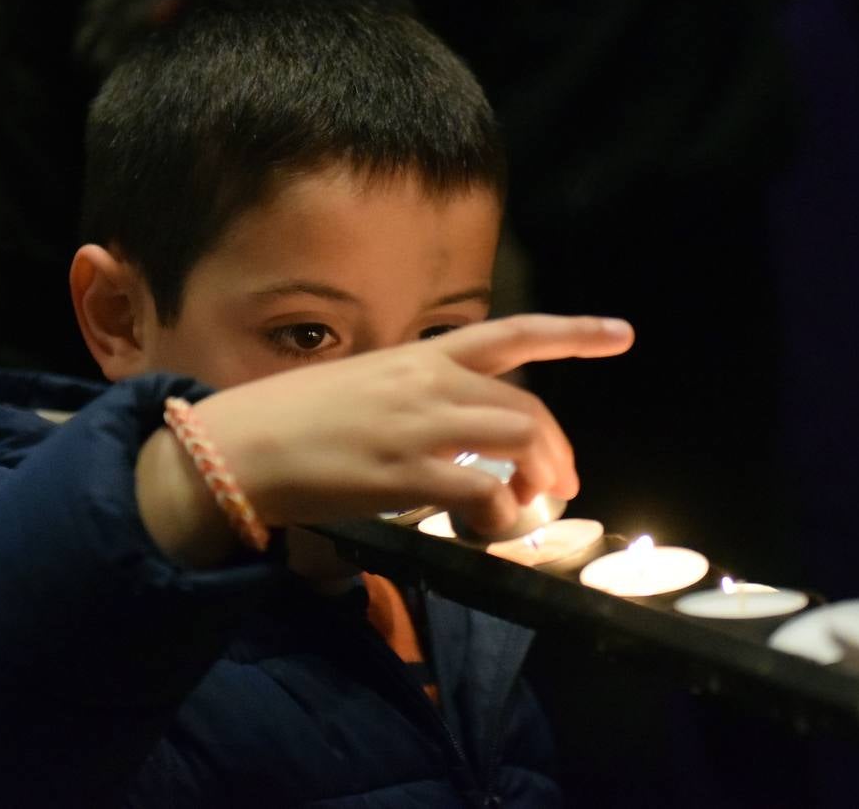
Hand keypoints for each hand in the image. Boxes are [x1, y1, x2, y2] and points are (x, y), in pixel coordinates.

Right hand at [192, 314, 632, 539]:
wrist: (237, 445)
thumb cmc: (290, 418)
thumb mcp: (361, 387)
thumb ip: (413, 398)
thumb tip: (450, 429)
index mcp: (418, 358)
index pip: (511, 333)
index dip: (574, 332)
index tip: (622, 334)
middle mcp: (427, 382)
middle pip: (529, 408)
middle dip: (557, 449)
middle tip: (560, 484)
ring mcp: (420, 426)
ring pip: (518, 443)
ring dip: (538, 482)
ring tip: (527, 508)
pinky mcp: (406, 474)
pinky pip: (484, 491)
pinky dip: (500, 513)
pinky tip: (488, 527)